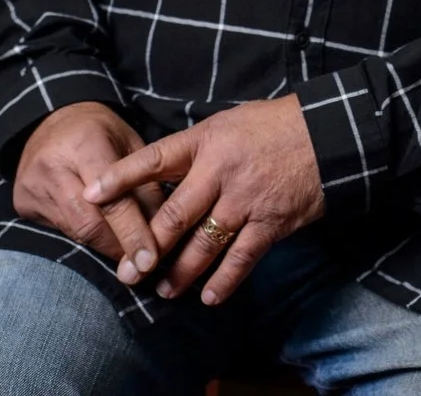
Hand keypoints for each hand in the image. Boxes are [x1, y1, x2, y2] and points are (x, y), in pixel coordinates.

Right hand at [13, 102, 166, 285]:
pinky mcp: (22, 205)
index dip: (132, 233)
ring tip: (129, 256)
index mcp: (85, 145)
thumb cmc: (99, 131)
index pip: (112, 199)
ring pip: (74, 233)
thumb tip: (164, 231)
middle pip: (88, 224)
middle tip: (143, 266)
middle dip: (119, 248)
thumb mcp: (130, 143)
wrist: (49, 120)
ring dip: (105, 248)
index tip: (150, 261)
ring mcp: (33, 188)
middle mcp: (53, 168)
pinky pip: (60, 232)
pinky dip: (86, 240)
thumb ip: (145, 184)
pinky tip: (102, 241)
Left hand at [83, 94, 325, 304]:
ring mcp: (246, 199)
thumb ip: (197, 150)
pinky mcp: (271, 222)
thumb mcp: (230, 124)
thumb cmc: (275, 126)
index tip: (91, 194)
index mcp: (207, 141)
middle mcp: (221, 171)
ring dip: (181, 272)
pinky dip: (225, 280)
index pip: (155, 159)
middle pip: (174, 215)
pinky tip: (210, 296)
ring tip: (164, 290)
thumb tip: (163, 175)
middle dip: (147, 247)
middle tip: (127, 272)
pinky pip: (242, 258)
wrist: (329, 133)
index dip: (121, 178)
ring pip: (204, 244)